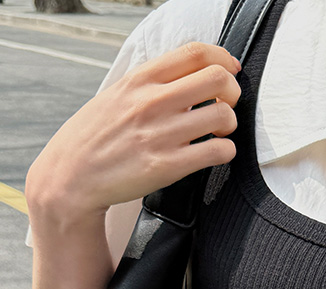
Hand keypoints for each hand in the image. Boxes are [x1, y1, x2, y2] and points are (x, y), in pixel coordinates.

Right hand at [25, 41, 242, 222]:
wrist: (72, 176)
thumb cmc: (97, 136)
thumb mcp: (119, 93)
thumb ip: (153, 82)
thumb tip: (189, 73)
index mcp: (142, 79)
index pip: (196, 53)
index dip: (223, 59)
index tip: (229, 71)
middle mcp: (153, 101)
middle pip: (218, 79)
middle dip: (232, 92)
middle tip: (224, 105)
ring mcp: (162, 133)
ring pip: (224, 116)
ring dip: (229, 125)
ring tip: (217, 133)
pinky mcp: (169, 165)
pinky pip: (218, 152)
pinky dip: (226, 151)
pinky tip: (215, 153)